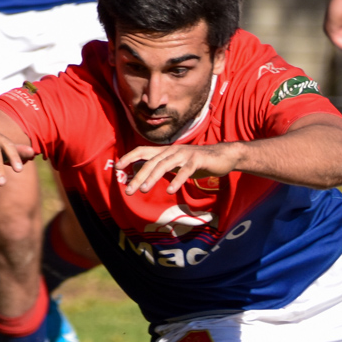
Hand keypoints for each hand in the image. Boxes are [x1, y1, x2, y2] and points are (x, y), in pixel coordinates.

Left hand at [117, 142, 241, 195]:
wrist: (224, 156)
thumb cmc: (198, 162)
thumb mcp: (177, 165)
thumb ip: (162, 168)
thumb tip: (143, 174)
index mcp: (166, 152)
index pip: (143, 151)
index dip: (130, 157)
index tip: (117, 167)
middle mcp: (173, 151)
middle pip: (151, 162)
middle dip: (138, 176)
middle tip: (128, 190)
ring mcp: (185, 154)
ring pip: (164, 165)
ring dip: (153, 177)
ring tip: (143, 190)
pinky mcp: (198, 160)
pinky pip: (185, 170)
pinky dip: (177, 180)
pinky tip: (170, 190)